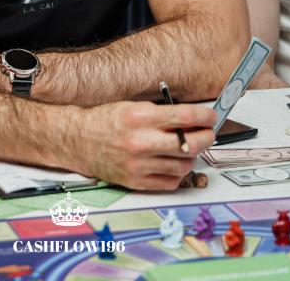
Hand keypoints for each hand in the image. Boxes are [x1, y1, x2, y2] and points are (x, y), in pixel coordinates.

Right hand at [74, 101, 215, 190]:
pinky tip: (173, 163)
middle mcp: (141, 141)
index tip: (211, 117)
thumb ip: (162, 114)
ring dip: (192, 157)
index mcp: (140, 117)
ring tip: (187, 149)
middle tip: (208, 134)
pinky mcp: (136, 181)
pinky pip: (170, 182)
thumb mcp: (133, 106)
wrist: (78, 140)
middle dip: (206, 138)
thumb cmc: (105, 121)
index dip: (205, 117)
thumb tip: (191, 120)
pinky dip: (178, 173)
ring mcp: (139, 164)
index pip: (185, 116)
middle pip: (189, 144)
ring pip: (183, 165)